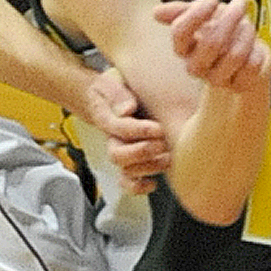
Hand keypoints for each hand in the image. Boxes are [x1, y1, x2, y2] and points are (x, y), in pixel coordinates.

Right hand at [84, 65, 170, 192]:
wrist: (103, 100)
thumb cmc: (112, 91)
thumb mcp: (112, 83)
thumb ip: (119, 94)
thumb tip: (128, 108)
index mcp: (106, 118)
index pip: (119, 128)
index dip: (139, 131)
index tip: (158, 128)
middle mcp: (112, 140)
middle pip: (117, 155)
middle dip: (142, 152)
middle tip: (162, 144)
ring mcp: (121, 152)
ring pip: (125, 171)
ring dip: (148, 168)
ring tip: (167, 158)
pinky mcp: (129, 162)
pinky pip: (127, 182)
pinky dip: (139, 187)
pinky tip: (154, 183)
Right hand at [155, 0, 270, 91]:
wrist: (246, 48)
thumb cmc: (222, 29)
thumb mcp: (203, 13)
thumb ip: (181, 10)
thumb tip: (156, 13)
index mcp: (183, 48)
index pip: (180, 32)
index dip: (196, 14)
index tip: (212, 1)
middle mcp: (197, 66)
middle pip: (211, 43)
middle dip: (229, 19)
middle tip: (239, 5)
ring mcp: (217, 79)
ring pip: (235, 55)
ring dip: (246, 33)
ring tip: (248, 25)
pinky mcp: (238, 86)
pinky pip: (252, 66)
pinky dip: (257, 51)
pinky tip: (254, 47)